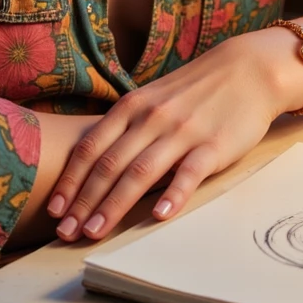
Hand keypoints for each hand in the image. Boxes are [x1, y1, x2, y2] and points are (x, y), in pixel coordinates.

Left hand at [47, 26, 302, 242]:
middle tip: (66, 232)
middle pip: (109, 164)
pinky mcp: (213, 146)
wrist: (248, 69)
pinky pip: (189, 172)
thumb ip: (127, 126)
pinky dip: (173, 194)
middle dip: (83, 202)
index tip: (54, 209)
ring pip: (140, 172)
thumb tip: (95, 163)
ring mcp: (182, 132)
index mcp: (132, 107)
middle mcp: (151, 118)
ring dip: (114, 205)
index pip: (91, 148)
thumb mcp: (153, 98)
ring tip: (95, 232)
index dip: (70, 180)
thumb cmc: (195, 89)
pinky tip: (159, 215)